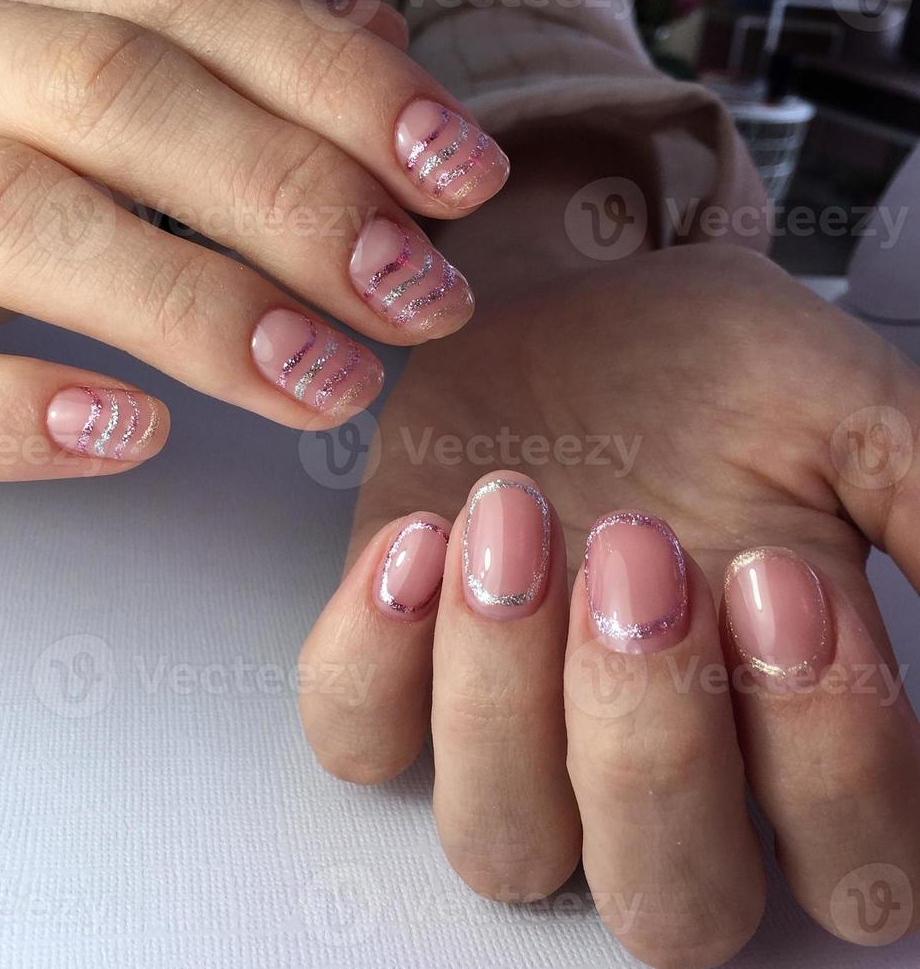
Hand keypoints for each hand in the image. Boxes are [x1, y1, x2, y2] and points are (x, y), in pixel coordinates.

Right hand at [0, 0, 508, 478]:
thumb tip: (379, 38)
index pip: (193, 4)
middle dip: (295, 202)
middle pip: (120, 98)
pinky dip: (17, 408)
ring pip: (18, 214)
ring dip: (199, 310)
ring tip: (329, 385)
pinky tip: (138, 432)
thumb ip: (228, 65)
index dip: (342, 91)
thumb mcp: (92, 92)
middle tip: (420, 300)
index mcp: (16, 2)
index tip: (466, 177)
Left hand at [297, 234, 919, 966]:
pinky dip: (373, 660)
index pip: (846, 865)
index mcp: (781, 720)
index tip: (776, 574)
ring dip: (505, 695)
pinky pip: (357, 736)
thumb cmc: (710, 363)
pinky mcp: (398, 664)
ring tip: (514, 513)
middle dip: (652, 737)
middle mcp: (644, 759)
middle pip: (664, 902)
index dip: (826, 755)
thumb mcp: (844, 415)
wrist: (577, 302)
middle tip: (638, 546)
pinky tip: (416, 542)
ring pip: (499, 843)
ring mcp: (507, 725)